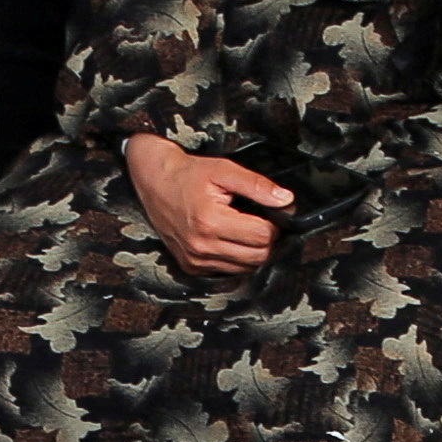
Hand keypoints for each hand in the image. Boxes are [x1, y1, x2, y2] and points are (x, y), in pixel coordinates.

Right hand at [125, 130, 286, 280]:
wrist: (155, 182)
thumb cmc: (188, 174)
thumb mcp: (224, 170)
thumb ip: (257, 185)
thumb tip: (286, 200)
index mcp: (211, 222)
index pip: (263, 236)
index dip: (275, 225)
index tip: (272, 214)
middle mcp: (201, 246)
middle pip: (258, 256)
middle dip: (268, 240)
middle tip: (263, 221)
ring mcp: (195, 260)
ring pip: (246, 268)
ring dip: (253, 251)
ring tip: (245, 228)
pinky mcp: (191, 267)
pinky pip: (228, 271)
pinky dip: (236, 258)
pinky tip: (230, 239)